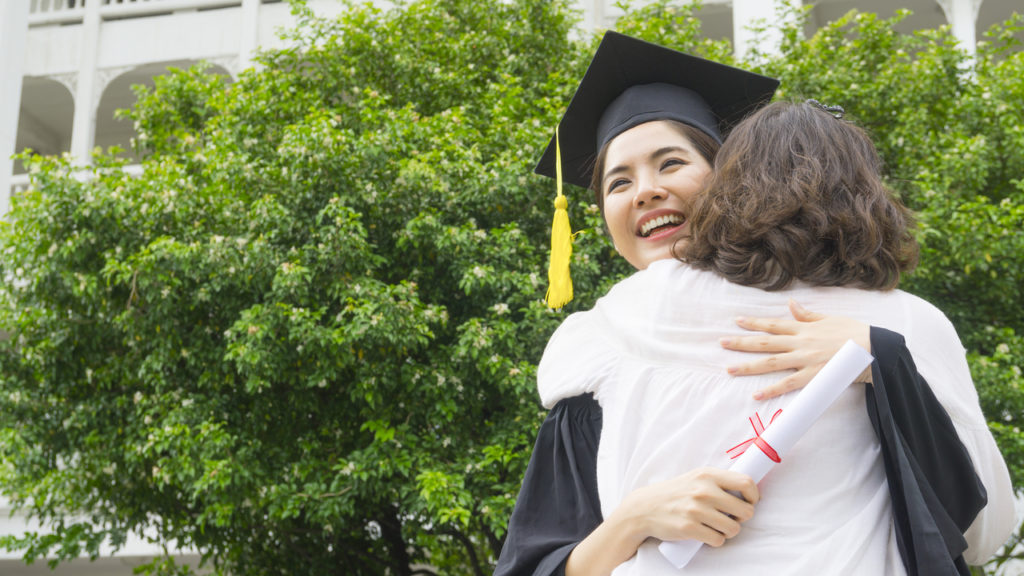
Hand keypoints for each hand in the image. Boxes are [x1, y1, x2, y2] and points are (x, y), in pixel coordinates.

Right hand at [612, 467, 758, 547]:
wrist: (645, 507)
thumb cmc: (675, 493)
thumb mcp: (696, 477)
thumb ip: (718, 481)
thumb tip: (748, 490)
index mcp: (707, 475)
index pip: (746, 483)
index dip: (753, 496)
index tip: (749, 502)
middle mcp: (703, 491)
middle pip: (745, 510)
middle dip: (742, 518)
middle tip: (731, 518)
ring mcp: (696, 510)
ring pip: (734, 528)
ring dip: (728, 531)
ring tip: (717, 527)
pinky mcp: (689, 528)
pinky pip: (718, 540)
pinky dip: (716, 540)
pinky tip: (707, 534)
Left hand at [720, 300, 871, 399]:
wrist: (875, 349)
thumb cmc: (854, 333)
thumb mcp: (829, 318)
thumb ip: (807, 314)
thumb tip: (791, 304)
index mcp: (803, 328)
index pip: (773, 325)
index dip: (754, 323)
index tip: (737, 321)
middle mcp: (800, 343)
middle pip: (765, 343)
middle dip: (742, 342)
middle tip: (722, 343)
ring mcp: (805, 360)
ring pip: (770, 363)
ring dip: (748, 366)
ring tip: (729, 369)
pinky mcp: (813, 376)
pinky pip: (788, 384)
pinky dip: (772, 390)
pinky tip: (756, 395)